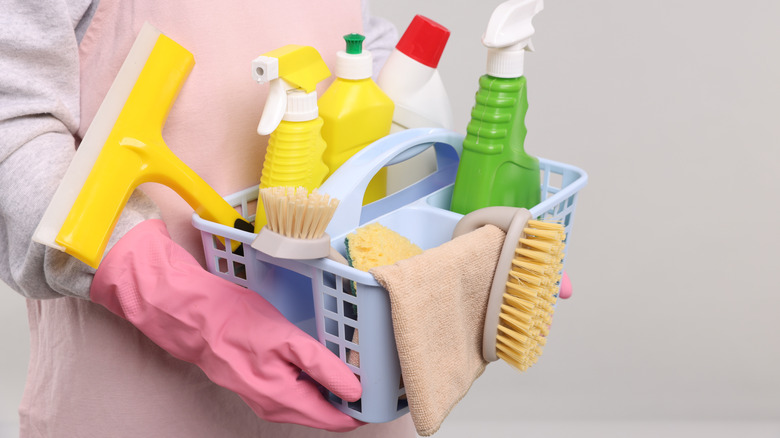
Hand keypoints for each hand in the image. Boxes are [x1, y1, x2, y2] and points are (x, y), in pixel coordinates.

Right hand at [90, 220, 362, 431]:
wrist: (194, 318)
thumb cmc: (235, 324)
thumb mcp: (287, 340)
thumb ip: (323, 366)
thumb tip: (354, 390)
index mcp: (284, 400)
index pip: (336, 421)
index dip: (362, 410)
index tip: (382, 393)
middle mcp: (275, 407)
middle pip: (325, 414)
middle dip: (351, 400)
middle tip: (371, 373)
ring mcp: (266, 399)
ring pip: (311, 404)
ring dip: (333, 391)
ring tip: (352, 366)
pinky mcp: (260, 386)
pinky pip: (297, 393)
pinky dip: (314, 382)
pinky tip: (322, 362)